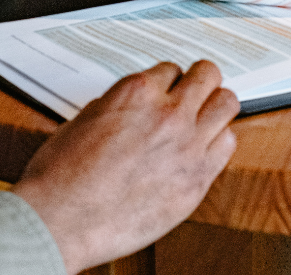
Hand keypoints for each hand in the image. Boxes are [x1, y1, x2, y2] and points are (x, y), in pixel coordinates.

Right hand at [12, 61, 238, 273]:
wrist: (62, 221)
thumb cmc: (62, 177)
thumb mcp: (83, 122)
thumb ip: (115, 108)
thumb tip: (128, 109)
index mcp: (136, 93)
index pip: (171, 69)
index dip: (168, 82)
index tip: (168, 91)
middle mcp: (168, 113)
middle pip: (207, 75)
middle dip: (201, 82)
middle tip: (196, 92)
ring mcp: (188, 145)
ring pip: (226, 104)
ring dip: (215, 107)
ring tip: (206, 117)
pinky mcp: (198, 178)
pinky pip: (228, 143)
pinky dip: (219, 141)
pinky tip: (205, 148)